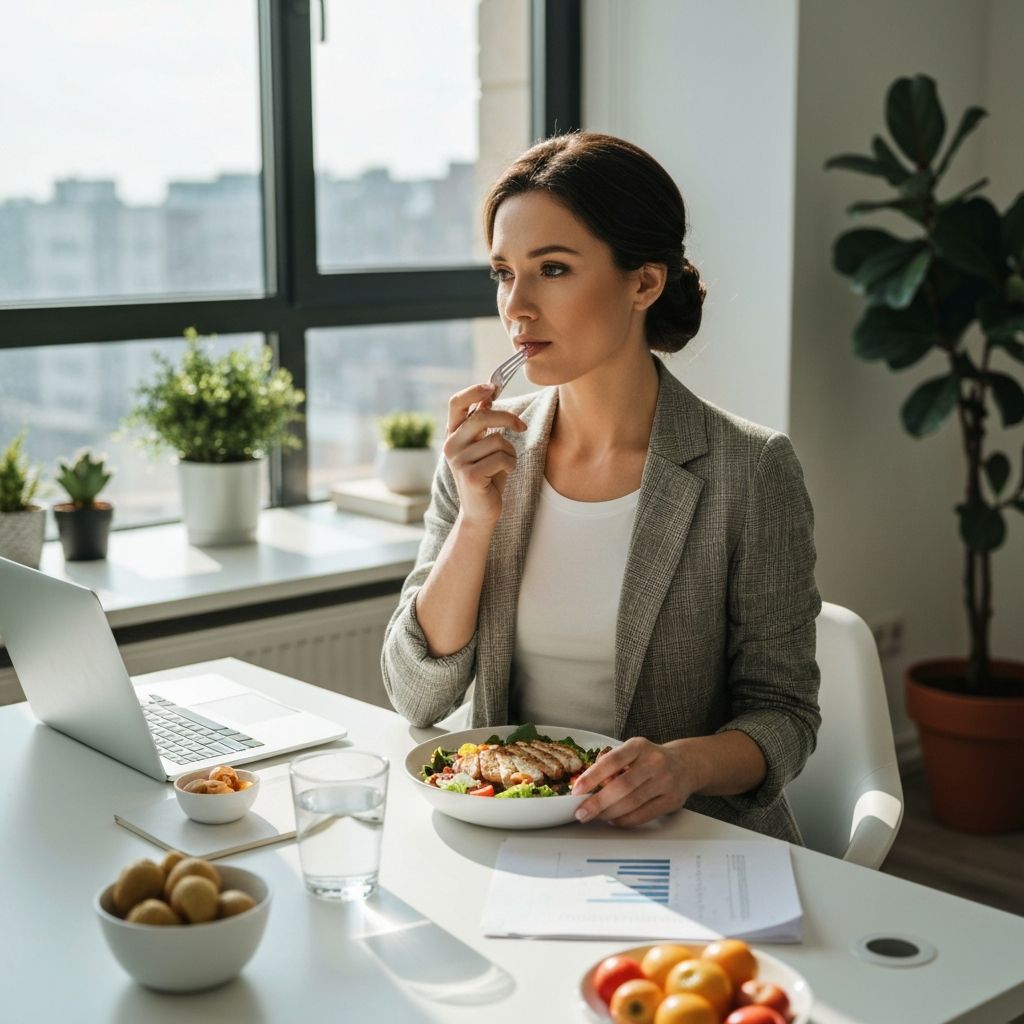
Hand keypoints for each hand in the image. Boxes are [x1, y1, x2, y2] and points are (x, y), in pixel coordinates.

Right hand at [442, 382, 526, 528]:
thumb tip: (488, 396)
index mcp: (453, 434)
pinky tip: (504, 473)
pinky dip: (511, 464)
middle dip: (508, 419)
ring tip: (505, 463)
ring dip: (511, 452)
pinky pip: (502, 458)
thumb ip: (482, 423)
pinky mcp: (470, 475)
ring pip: (498, 440)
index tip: (493, 387)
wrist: (481, 511)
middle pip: (482, 417)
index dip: (474, 391)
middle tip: (522, 427)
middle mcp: (451, 444)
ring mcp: (458, 460)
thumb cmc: (487, 476)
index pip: (456, 403)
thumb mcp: (484, 445)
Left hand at [571, 737, 698, 827]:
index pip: (613, 761)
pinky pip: (644, 814)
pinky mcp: (672, 800)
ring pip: (632, 802)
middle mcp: (654, 762)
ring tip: (595, 816)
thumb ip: (613, 763)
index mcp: (639, 746)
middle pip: (622, 786)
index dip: (592, 776)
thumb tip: (585, 786)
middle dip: (597, 802)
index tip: (577, 790)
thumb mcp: (633, 751)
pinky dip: (626, 820)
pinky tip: (614, 820)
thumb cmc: (651, 759)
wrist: (686, 764)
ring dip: (609, 813)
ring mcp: (665, 782)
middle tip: (581, 812)